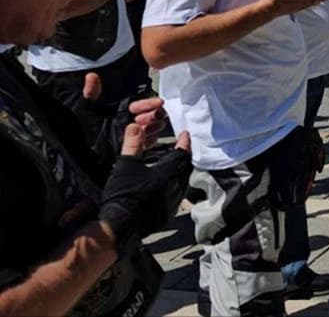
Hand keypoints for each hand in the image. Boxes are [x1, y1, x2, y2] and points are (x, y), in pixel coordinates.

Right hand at [99, 129, 192, 247]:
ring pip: (182, 182)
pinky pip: (176, 195)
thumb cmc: (123, 194)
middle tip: (180, 147)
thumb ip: (132, 144)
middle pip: (185, 168)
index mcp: (170, 173)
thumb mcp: (126, 166)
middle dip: (183, 156)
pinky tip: (165, 184)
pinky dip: (173, 185)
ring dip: (179, 171)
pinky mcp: (168, 213)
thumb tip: (134, 126)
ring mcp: (173, 202)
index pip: (182, 153)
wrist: (120, 226)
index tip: (185, 134)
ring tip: (172, 164)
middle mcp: (177, 187)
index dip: (184, 142)